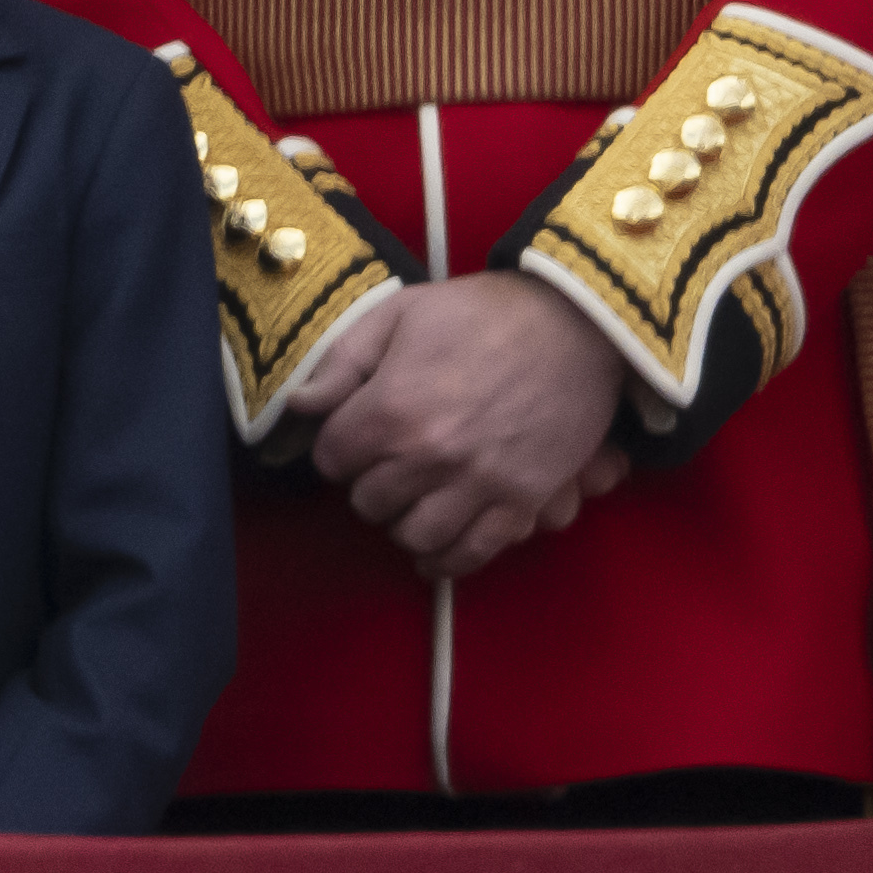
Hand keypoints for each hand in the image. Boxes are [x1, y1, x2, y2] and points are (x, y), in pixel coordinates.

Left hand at [297, 271, 636, 579]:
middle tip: (383, 468)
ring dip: (403, 523)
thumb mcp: (397, 314)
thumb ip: (341, 363)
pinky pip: (473, 552)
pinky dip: (448, 559)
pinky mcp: (522, 499)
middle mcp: (429, 455)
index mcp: (390, 409)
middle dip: (368, 485)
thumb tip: (298, 405)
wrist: (574, 323)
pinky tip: (435, 552)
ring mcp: (478, 483)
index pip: (331, 460)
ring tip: (410, 503)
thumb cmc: (480, 313)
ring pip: (414, 536)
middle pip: (368, 503)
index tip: (352, 437)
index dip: (336, 448)